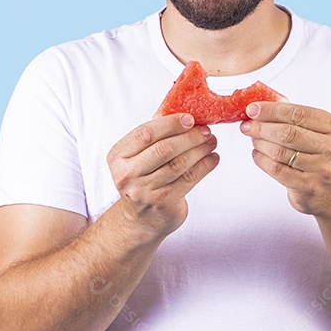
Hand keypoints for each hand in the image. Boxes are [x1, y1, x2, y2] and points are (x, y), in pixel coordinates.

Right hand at [107, 113, 218, 238]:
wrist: (141, 220)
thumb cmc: (142, 179)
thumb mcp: (137, 157)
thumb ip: (153, 136)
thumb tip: (180, 111)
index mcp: (118, 157)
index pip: (145, 133)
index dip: (170, 124)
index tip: (190, 118)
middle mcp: (127, 175)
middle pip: (164, 149)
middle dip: (189, 137)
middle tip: (206, 130)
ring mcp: (145, 191)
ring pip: (179, 163)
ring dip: (200, 149)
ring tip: (212, 142)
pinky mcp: (164, 202)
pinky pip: (190, 178)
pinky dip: (205, 166)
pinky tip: (212, 158)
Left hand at [239, 101, 330, 218]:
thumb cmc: (323, 155)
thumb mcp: (319, 132)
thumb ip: (295, 117)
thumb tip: (263, 104)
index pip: (298, 113)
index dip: (271, 110)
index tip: (252, 109)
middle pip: (288, 133)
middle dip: (262, 127)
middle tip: (247, 126)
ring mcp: (322, 170)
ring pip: (280, 152)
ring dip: (260, 144)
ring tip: (254, 140)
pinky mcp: (309, 187)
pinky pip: (277, 170)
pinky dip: (262, 160)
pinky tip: (258, 154)